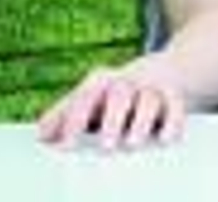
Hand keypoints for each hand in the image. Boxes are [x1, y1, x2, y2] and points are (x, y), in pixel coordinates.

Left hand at [36, 57, 187, 150]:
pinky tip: (164, 140)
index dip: (74, 120)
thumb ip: (63, 115)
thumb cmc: (113, 94)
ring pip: (148, 99)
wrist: (158, 72)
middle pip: (119, 92)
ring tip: (132, 144)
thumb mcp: (87, 99)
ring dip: (141, 121)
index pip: (84, 97)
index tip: (67, 145)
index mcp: (100, 81)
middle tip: (105, 146)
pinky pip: (176, 107)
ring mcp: (151, 87)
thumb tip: (42, 135)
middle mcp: (126, 81)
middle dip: (112, 118)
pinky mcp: (173, 97)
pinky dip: (172, 123)